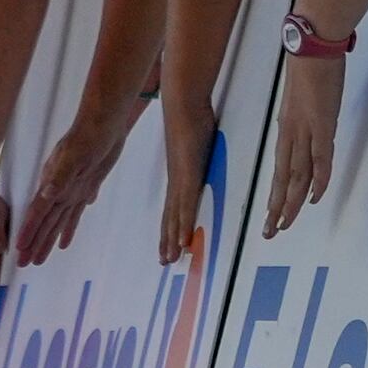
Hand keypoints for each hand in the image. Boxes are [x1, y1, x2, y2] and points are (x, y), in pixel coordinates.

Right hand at [13, 95, 134, 264]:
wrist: (103, 126)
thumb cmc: (87, 138)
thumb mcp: (74, 155)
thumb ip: (60, 174)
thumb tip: (46, 193)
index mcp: (52, 185)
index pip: (37, 214)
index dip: (28, 232)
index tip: (19, 251)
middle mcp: (58, 191)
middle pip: (44, 222)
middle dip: (34, 243)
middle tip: (25, 264)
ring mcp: (71, 190)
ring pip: (57, 221)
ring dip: (49, 239)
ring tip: (41, 257)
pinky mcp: (84, 187)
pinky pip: (74, 213)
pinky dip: (70, 227)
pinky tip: (67, 239)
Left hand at [153, 96, 210, 271]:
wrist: (184, 105)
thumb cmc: (192, 120)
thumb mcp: (196, 146)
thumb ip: (198, 159)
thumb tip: (202, 164)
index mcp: (179, 176)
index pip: (172, 208)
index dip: (169, 228)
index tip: (167, 245)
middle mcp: (178, 181)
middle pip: (171, 217)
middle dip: (167, 240)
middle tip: (165, 262)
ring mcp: (182, 179)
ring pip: (176, 215)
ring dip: (173, 238)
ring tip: (170, 259)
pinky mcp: (189, 175)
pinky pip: (187, 204)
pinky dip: (183, 223)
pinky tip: (182, 238)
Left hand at [262, 48, 345, 232]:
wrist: (312, 47)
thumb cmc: (309, 67)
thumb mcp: (304, 97)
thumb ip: (306, 115)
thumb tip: (312, 126)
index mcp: (287, 127)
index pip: (280, 168)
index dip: (276, 193)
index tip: (270, 214)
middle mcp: (292, 133)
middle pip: (284, 178)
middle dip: (277, 207)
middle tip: (270, 232)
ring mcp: (307, 131)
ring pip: (297, 175)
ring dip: (291, 202)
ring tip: (284, 225)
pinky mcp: (323, 126)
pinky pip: (320, 159)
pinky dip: (318, 180)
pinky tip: (313, 199)